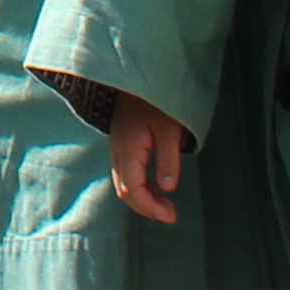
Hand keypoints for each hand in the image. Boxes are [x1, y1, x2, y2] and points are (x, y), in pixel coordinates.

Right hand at [105, 96, 191, 222]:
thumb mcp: (169, 130)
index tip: (172, 216)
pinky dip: (138, 185)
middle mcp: (118, 151)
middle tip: (170, 214)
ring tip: (164, 204)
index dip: (151, 208)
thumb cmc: (157, 100)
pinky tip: (153, 185)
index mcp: (127, 150)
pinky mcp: (122, 141)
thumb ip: (168, 160)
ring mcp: (117, 146)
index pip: (133, 191)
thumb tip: (168, 189)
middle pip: (125, 190)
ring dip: (142, 197)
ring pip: (123, 182)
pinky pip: (125, 171)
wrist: (139, 72)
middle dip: (146, 207)